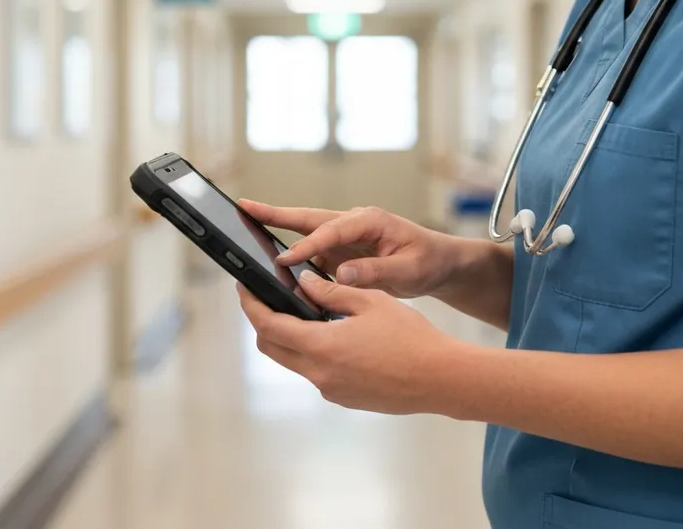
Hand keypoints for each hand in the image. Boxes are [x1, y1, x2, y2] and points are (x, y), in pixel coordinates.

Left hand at [237, 272, 463, 415]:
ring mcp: (330, 390)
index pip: (268, 325)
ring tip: (306, 312)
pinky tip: (334, 335)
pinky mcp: (344, 398)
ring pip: (293, 361)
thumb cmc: (410, 337)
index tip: (243, 287)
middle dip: (262, 321)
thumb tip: (303, 283)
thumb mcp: (371, 302)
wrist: (439, 378)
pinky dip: (313, 352)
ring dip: (289, 337)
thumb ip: (332, 291)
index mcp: (321, 346)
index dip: (251, 305)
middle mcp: (318, 373)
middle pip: (271, 347)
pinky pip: (316, 373)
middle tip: (266, 298)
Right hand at [238, 200, 467, 298]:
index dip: (306, 246)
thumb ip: (376, 272)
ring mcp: (346, 237)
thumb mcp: (409, 270)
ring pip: (306, 234)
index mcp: (370, 220)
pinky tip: (273, 266)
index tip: (283, 260)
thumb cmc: (429, 262)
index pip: (330, 231)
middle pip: (308, 219)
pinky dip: (293, 258)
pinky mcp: (342, 253)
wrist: (440, 265)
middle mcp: (353, 223)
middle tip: (243, 207)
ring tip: (245, 230)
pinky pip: (313, 255)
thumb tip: (342, 272)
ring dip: (277, 233)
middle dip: (275, 214)